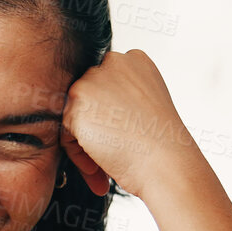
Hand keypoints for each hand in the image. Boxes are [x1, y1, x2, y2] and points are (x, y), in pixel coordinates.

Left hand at [58, 49, 206, 201]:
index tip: (122, 137)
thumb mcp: (148, 106)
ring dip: (86, 144)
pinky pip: (67, 134)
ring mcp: (92, 81)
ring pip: (76, 116)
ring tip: (102, 169)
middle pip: (89, 99)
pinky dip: (78, 155)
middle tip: (109, 156)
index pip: (107, 85)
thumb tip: (97, 109)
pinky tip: (97, 169)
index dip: (112, 116)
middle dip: (97, 129)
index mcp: (135, 60)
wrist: (164, 161)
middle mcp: (113, 63)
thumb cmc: (162, 143)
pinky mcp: (76, 104)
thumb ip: (122, 97)